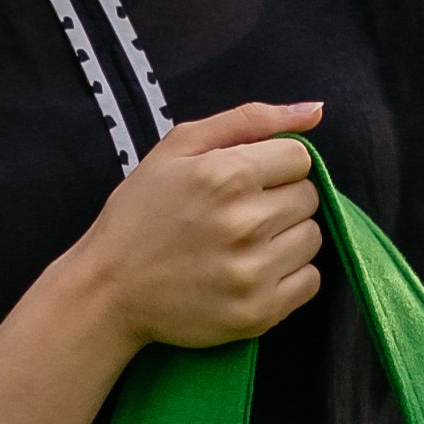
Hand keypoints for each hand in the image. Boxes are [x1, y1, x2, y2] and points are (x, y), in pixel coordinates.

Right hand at [83, 98, 325, 352]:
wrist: (107, 289)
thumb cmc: (140, 213)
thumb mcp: (178, 148)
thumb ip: (249, 120)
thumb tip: (316, 111)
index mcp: (226, 174)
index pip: (300, 158)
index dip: (274, 166)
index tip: (246, 180)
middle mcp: (245, 223)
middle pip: (309, 198)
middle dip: (280, 199)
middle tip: (239, 214)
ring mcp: (253, 272)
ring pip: (312, 238)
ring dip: (287, 237)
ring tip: (244, 243)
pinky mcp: (258, 312)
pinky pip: (310, 282)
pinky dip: (289, 275)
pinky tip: (252, 271)